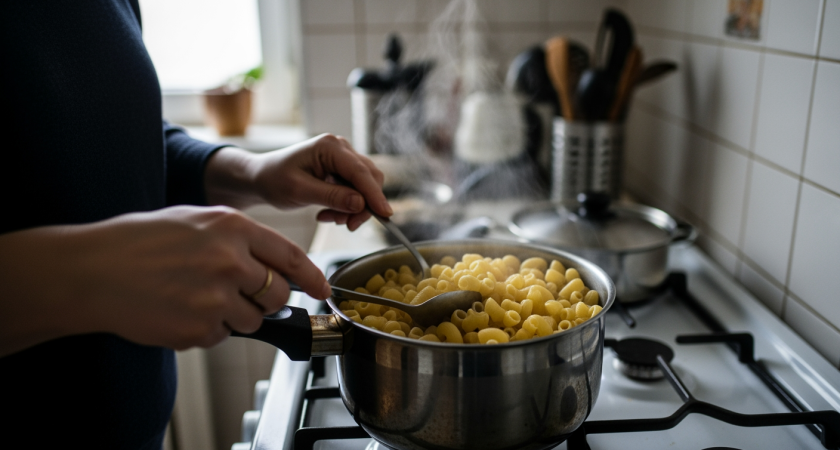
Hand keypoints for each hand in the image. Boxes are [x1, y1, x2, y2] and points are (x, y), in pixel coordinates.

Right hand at [0, 206, 330, 354]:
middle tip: (237, 294)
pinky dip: (206, 329)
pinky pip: (221, 335)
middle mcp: (229, 261)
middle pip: (278, 294)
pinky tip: (178, 310)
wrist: (91, 271)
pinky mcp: (198, 329)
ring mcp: (215, 298)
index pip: (290, 256)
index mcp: (231, 228)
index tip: (322, 290)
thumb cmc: (138, 242)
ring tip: (194, 297)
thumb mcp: (195, 221)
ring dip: (233, 315)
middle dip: (267, 299)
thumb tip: (275, 261)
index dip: (312, 277)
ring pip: (253, 319)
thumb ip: (238, 238)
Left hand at [204, 134, 391, 230]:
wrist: (261, 178)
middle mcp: (340, 148)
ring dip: (353, 208)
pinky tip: (328, 213)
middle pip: (369, 179)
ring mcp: (343, 158)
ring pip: (364, 187)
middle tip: (345, 225)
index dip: (375, 195)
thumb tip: (360, 204)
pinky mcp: (342, 170)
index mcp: (329, 147)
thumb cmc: (273, 180)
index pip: (360, 172)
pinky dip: (347, 206)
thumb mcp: (299, 192)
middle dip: (362, 205)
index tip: (385, 215)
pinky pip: (355, 190)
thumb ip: (332, 196)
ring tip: (329, 219)